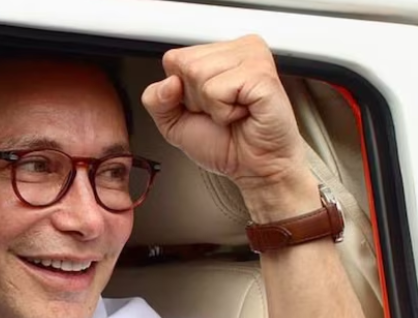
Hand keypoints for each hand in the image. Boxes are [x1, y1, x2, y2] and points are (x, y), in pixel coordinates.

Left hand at [141, 35, 316, 221]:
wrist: (255, 167)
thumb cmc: (225, 143)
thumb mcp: (174, 123)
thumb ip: (156, 100)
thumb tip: (168, 82)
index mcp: (219, 54)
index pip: (174, 59)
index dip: (180, 93)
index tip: (205, 106)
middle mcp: (238, 49)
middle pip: (185, 65)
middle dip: (196, 99)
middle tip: (222, 111)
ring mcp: (253, 57)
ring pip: (198, 73)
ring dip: (211, 106)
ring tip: (233, 112)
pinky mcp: (261, 73)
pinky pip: (217, 89)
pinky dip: (223, 112)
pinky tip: (242, 113)